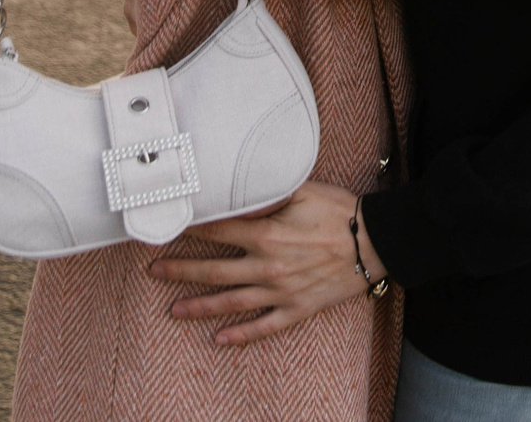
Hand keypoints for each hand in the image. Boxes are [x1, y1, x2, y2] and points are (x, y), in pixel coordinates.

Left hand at [147, 181, 377, 346]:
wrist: (376, 241)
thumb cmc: (339, 210)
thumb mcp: (301, 189)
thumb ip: (265, 192)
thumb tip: (236, 189)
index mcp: (266, 233)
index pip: (216, 230)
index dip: (189, 229)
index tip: (166, 227)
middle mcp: (267, 266)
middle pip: (213, 271)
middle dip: (180, 271)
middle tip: (154, 271)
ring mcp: (281, 291)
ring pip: (231, 302)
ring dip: (199, 306)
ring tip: (173, 309)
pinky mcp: (297, 308)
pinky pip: (264, 326)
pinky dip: (241, 335)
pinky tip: (219, 340)